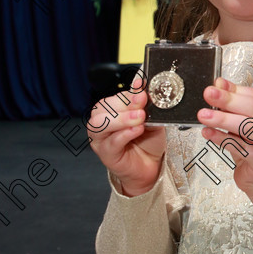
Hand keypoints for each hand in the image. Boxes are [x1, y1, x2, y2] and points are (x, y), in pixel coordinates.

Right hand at [88, 74, 165, 195]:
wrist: (150, 165)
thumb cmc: (147, 141)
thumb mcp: (151, 119)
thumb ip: (147, 107)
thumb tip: (146, 91)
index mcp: (112, 110)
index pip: (116, 96)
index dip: (129, 92)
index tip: (142, 88)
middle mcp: (102, 122)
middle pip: (103, 107)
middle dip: (125, 103)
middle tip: (142, 104)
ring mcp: (101, 139)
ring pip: (101, 124)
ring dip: (121, 118)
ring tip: (139, 118)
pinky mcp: (106, 154)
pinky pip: (111, 142)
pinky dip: (124, 134)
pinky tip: (136, 130)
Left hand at [197, 77, 252, 228]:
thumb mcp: (250, 124)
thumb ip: (237, 104)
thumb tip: (220, 84)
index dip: (237, 90)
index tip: (217, 85)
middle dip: (230, 100)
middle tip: (209, 94)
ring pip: (249, 127)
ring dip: (224, 119)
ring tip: (204, 115)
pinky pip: (240, 147)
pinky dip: (221, 138)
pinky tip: (208, 133)